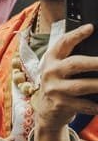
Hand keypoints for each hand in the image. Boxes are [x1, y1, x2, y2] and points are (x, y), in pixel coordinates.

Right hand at [32, 24, 97, 140]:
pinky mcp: (61, 104)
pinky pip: (85, 104)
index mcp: (50, 60)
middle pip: (75, 64)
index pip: (62, 43)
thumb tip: (95, 50)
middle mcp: (50, 72)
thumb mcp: (58, 69)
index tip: (90, 28)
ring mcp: (55, 89)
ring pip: (82, 85)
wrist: (47, 112)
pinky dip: (96, 105)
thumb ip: (71, 58)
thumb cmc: (58, 85)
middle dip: (95, 63)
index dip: (76, 34)